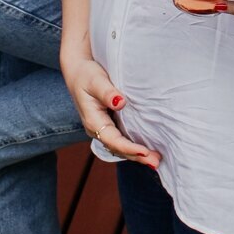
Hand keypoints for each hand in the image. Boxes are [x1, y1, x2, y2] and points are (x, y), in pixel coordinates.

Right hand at [59, 50, 159, 166]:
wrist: (77, 71)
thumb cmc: (86, 75)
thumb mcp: (95, 81)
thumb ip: (107, 92)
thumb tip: (120, 102)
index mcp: (93, 121)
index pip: (113, 140)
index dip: (129, 148)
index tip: (145, 152)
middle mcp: (97, 129)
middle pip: (118, 148)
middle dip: (137, 157)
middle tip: (156, 162)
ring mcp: (103, 128)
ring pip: (120, 147)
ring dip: (137, 155)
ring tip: (156, 160)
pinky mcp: (109, 124)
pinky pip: (121, 140)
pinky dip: (134, 147)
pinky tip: (147, 149)